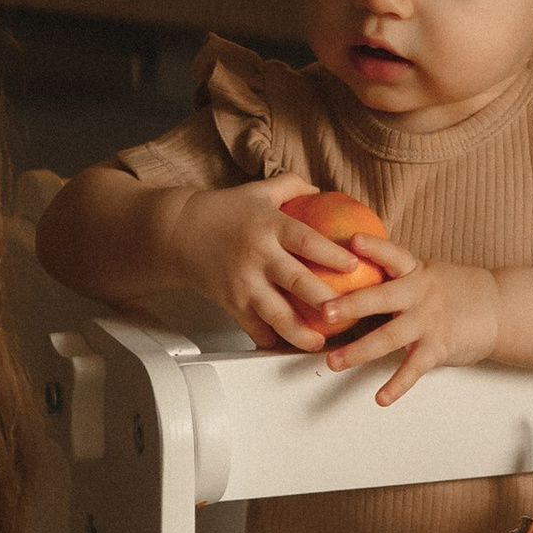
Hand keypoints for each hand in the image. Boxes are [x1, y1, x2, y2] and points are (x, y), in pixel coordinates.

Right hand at [168, 182, 370, 349]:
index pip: (306, 240)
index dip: (331, 254)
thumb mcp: (258, 192)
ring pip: (276, 313)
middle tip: (347, 315)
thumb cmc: (222, 212)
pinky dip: (269, 339)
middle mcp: (258, 255)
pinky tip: (286, 346)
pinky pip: (253, 326)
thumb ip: (291, 186)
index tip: (354, 266)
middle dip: (324, 301)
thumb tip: (322, 189)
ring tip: (319, 343)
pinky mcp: (231, 302)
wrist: (178, 232)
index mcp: (269, 226)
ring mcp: (244, 282)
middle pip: (296, 281)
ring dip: (300, 332)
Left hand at [320, 248, 502, 402]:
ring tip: (333, 362)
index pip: (393, 255)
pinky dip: (397, 386)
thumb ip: (395, 273)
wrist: (500, 309)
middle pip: (382, 298)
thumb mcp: (426, 272)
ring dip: (359, 351)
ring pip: (390, 337)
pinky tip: (380, 399)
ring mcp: (430, 321)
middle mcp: (420, 294)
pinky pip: (414, 368)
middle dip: (352, 304)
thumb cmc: (454, 290)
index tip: (351, 242)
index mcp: (415, 271)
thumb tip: (351, 264)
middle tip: (325, 310)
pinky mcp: (439, 347)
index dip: (373, 247)